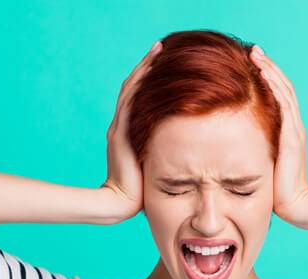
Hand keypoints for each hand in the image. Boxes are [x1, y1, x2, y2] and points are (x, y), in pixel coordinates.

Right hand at [102, 40, 162, 221]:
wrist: (120, 204)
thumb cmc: (141, 193)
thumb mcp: (156, 166)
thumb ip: (164, 151)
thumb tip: (187, 147)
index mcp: (129, 132)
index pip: (140, 97)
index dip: (151, 77)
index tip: (166, 60)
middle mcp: (122, 125)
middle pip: (135, 86)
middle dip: (149, 65)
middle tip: (163, 45)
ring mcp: (119, 127)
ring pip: (132, 88)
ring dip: (145, 67)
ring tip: (159, 49)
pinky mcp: (121, 132)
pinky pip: (131, 100)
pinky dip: (141, 82)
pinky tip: (151, 68)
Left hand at [249, 45, 307, 225]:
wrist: (295, 206)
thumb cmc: (276, 191)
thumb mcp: (262, 163)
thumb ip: (254, 150)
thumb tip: (232, 143)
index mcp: (288, 132)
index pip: (279, 96)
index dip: (268, 78)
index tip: (252, 62)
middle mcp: (294, 127)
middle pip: (283, 87)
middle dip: (267, 67)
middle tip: (253, 50)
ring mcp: (295, 130)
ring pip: (284, 91)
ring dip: (269, 70)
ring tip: (256, 55)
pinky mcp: (292, 137)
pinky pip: (284, 104)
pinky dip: (274, 86)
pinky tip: (263, 73)